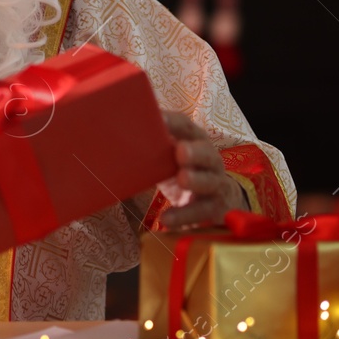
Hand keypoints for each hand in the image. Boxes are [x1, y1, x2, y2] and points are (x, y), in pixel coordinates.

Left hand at [159, 109, 247, 229]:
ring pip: (209, 181)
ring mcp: (215, 183)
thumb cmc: (186, 169)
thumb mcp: (172, 155)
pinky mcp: (214, 207)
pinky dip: (184, 216)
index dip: (173, 122)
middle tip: (181, 152)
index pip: (185, 126)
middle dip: (194, 152)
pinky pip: (200, 212)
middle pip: (205, 152)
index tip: (158, 118)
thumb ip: (155, 143)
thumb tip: (117, 128)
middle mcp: (209, 159)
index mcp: (195, 140)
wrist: (221, 198)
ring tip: (182, 179)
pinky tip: (167, 220)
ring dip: (195, 180)